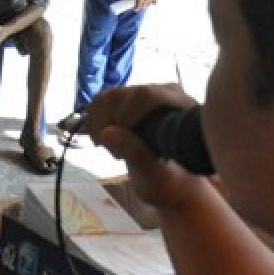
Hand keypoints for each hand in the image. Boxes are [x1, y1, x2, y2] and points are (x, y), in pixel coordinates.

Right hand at [82, 84, 201, 208]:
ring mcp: (144, 95)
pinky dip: (94, 123)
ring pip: (107, 97)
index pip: (145, 95)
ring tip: (112, 149)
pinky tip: (103, 141)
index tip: (121, 150)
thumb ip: (135, 152)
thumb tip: (106, 133)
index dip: (125, 117)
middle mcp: (163, 93)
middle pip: (120, 95)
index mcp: (179, 106)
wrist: (169, 181)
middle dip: (109, 126)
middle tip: (117, 156)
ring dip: (99, 126)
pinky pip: (101, 101)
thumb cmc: (169, 180)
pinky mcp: (129, 101)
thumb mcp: (155, 173)